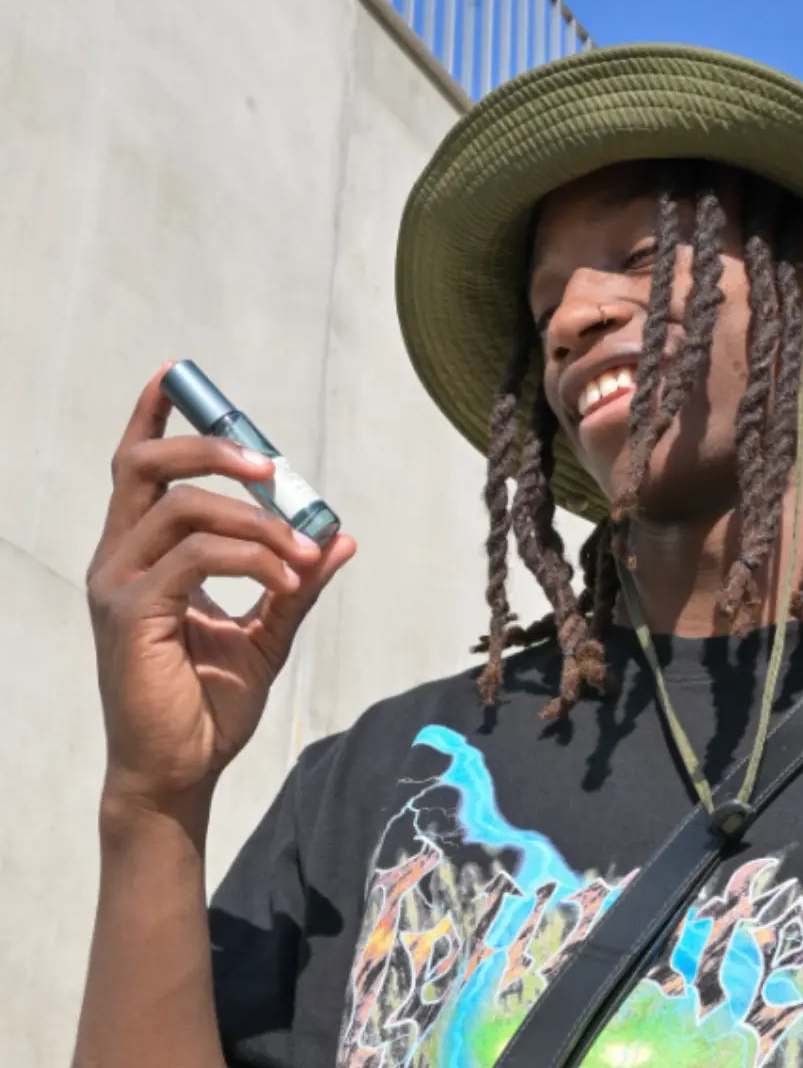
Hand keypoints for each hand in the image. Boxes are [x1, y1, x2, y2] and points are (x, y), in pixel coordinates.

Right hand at [85, 363, 355, 814]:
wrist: (181, 771)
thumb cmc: (210, 701)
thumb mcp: (268, 631)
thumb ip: (296, 581)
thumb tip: (341, 538)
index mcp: (143, 556)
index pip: (137, 469)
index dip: (152, 417)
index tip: (174, 374)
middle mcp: (119, 560)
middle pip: (145, 467)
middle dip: (212, 447)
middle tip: (273, 466)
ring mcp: (118, 587)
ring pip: (181, 509)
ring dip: (256, 520)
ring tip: (303, 551)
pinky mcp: (130, 617)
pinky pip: (195, 559)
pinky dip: (251, 558)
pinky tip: (287, 582)